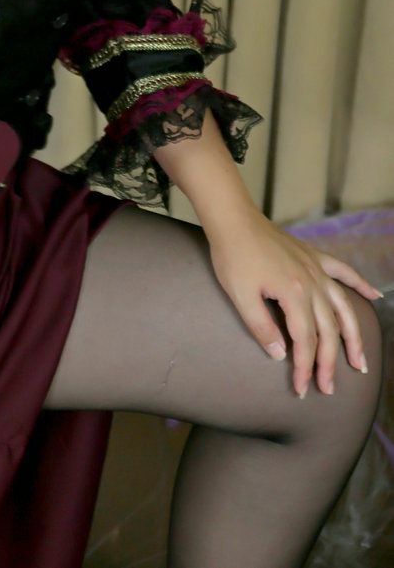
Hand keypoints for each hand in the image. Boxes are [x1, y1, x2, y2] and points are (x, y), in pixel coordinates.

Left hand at [206, 209, 382, 397]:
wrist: (233, 219)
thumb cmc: (232, 256)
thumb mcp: (240, 296)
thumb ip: (261, 327)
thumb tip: (281, 355)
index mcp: (294, 294)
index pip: (305, 341)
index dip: (304, 367)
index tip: (300, 389)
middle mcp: (312, 283)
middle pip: (328, 331)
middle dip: (329, 363)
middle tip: (327, 388)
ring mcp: (316, 268)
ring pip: (343, 308)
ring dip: (353, 336)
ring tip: (359, 362)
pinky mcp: (314, 256)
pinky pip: (343, 271)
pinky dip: (361, 283)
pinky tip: (376, 295)